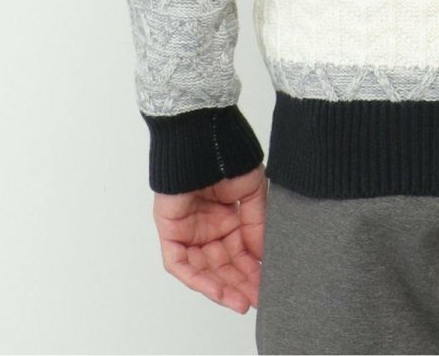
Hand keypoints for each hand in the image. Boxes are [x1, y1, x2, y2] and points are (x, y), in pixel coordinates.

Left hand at [153, 164, 266, 313]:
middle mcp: (208, 228)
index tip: (268, 285)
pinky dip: (198, 279)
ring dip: (222, 288)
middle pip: (223, 265)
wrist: (202, 137)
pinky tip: (218, 290)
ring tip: (241, 301)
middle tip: (257, 299)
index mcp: (227, 218)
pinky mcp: (170, 232)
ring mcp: (188, 232)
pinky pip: (181, 264)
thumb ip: (257, 225)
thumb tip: (263, 256)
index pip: (241, 252)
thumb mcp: (253, 191)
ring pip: (204, 270)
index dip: (253, 270)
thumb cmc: (226, 154)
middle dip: (240, 284)